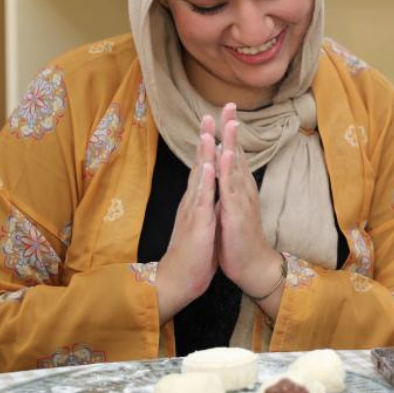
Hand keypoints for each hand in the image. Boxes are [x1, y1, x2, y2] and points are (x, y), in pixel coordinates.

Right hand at [155, 115, 218, 322]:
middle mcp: (193, 200)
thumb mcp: (203, 222)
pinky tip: (206, 166)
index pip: (203, 166)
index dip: (209, 145)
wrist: (179, 279)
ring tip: (206, 131)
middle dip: (204, 139)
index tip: (215, 122)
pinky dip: (204, 182)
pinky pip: (201, 200)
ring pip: (198, 177)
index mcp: (197, 200)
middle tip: (208, 113)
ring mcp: (193, 210)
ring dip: (202, 153)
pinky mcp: (197, 224)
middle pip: (198, 164)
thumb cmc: (193, 252)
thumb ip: (205, 203)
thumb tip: (211, 189)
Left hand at [215, 103, 285, 305]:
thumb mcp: (231, 208)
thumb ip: (228, 189)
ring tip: (230, 122)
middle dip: (231, 129)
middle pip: (237, 153)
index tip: (224, 110)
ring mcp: (241, 200)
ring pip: (236, 167)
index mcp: (239, 187)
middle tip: (228, 104)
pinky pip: (231, 189)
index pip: (233, 154)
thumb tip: (221, 172)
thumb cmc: (240, 239)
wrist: (252, 266)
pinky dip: (228, 171)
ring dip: (232, 144)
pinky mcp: (236, 214)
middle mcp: (243, 189)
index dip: (229, 132)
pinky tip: (226, 156)